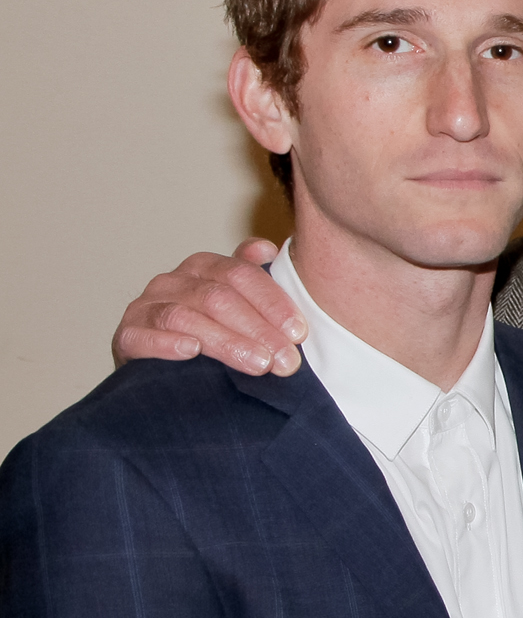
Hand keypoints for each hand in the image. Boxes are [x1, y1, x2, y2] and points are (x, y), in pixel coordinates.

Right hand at [112, 239, 305, 375]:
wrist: (163, 368)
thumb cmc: (211, 334)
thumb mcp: (238, 306)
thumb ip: (254, 279)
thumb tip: (267, 249)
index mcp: (204, 267)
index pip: (241, 275)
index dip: (273, 303)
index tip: (299, 332)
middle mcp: (173, 281)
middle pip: (218, 297)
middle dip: (258, 330)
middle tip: (286, 360)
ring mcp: (146, 306)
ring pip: (186, 316)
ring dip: (226, 342)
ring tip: (258, 364)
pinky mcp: (127, 335)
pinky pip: (143, 335)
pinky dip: (167, 343)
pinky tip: (192, 352)